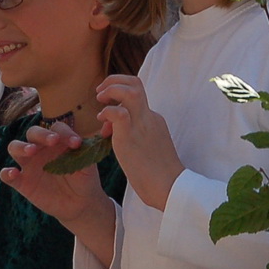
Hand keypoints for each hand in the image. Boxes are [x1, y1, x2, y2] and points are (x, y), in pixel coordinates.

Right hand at [1, 122, 112, 224]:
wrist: (80, 204)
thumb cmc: (84, 180)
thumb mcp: (88, 166)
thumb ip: (84, 153)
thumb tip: (84, 141)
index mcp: (56, 142)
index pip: (56, 129)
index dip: (65, 132)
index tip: (76, 143)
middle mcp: (40, 149)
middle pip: (32, 133)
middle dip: (41, 134)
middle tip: (53, 141)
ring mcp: (29, 165)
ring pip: (14, 147)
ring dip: (21, 147)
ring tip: (31, 151)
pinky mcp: (22, 182)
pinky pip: (7, 175)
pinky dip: (6, 173)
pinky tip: (13, 173)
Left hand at [96, 75, 183, 209]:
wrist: (169, 188)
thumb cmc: (157, 174)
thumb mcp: (145, 146)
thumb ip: (130, 133)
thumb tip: (110, 128)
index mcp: (153, 119)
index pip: (136, 93)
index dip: (118, 94)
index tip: (107, 106)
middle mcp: (149, 117)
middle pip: (135, 83)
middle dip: (114, 80)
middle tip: (100, 93)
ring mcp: (142, 125)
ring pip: (130, 91)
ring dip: (111, 89)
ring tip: (99, 99)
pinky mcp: (131, 136)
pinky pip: (118, 112)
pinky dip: (107, 111)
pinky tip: (101, 121)